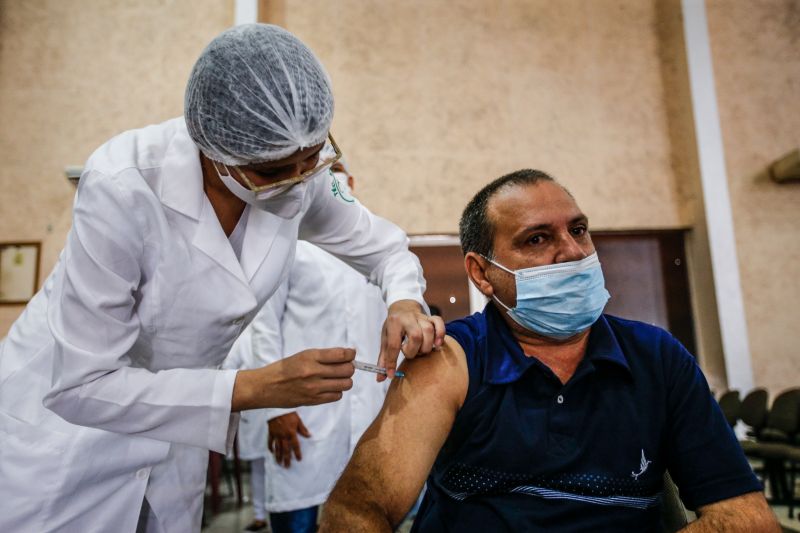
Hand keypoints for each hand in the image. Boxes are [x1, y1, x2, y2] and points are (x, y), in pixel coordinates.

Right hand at [232, 348, 354, 410]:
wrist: (266, 386)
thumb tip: (347, 356)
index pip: (341, 355)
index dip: (350, 354)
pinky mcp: (313, 400)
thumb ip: (324, 356)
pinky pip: (337, 396)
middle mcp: (313, 371)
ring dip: (345, 381)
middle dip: (349, 368)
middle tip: (344, 367)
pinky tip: (329, 388)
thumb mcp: (303, 355)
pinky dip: (337, 391)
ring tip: (338, 379)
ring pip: (345, 384)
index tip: (350, 354)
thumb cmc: (285, 369)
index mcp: (310, 356)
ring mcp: (314, 387)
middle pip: (347, 370)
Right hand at [268, 412, 310, 467]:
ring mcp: (276, 435)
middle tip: (287, 467)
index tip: (299, 460)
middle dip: (286, 459)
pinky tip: (271, 453)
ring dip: (278, 456)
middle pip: (285, 450)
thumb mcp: (298, 420)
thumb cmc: (289, 413)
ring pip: (277, 448)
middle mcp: (283, 436)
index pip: (295, 445)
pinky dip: (270, 448)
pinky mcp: (271, 433)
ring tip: (279, 463)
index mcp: (291, 433)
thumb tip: (309, 436)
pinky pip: (270, 442)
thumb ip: (303, 429)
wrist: (277, 407)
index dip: (297, 453)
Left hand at [376, 300, 444, 380]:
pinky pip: (439, 323)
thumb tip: (380, 378)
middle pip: (415, 336)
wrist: (402, 306)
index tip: (391, 374)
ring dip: (426, 346)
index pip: (393, 344)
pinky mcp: (431, 317)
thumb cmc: (393, 326)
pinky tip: (437, 345)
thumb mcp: (385, 338)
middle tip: (410, 354)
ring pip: (428, 330)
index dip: (391, 361)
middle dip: (413, 350)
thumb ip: (384, 358)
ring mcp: (421, 317)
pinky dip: (440, 334)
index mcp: (393, 323)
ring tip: (421, 350)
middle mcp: (408, 318)